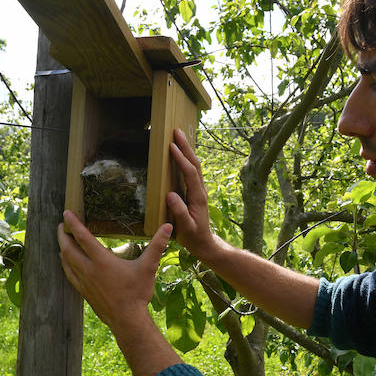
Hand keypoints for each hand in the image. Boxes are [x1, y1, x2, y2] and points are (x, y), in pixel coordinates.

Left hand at [57, 210, 171, 332]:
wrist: (127, 320)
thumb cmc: (137, 293)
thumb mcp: (148, 267)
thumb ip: (157, 246)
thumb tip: (168, 227)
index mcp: (102, 261)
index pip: (83, 237)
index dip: (73, 223)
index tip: (66, 213)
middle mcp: (88, 269)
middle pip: (68, 248)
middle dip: (62, 234)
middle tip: (61, 224)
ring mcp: (84, 281)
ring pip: (66, 261)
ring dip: (62, 248)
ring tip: (62, 240)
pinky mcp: (83, 291)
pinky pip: (69, 274)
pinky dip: (64, 264)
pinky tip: (66, 262)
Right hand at [168, 128, 220, 261]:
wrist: (204, 243)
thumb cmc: (193, 237)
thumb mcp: (186, 228)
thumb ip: (179, 212)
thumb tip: (170, 194)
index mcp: (198, 197)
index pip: (190, 173)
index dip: (181, 159)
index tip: (171, 146)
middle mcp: (200, 190)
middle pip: (195, 164)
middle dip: (186, 147)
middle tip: (176, 131)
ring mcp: (199, 190)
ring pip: (195, 166)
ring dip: (187, 150)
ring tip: (178, 137)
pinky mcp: (196, 192)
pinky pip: (192, 172)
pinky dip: (187, 159)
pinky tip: (182, 154)